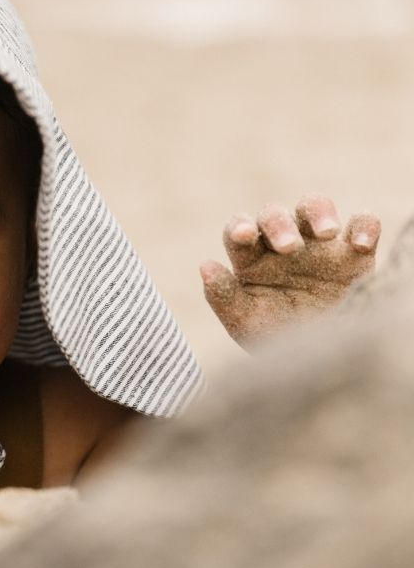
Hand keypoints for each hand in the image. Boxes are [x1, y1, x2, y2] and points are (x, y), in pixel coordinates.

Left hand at [201, 194, 379, 345]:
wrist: (324, 361)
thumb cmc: (279, 341)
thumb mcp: (247, 324)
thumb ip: (223, 296)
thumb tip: (205, 266)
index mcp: (251, 260)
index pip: (239, 231)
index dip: (240, 227)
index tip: (244, 235)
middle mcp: (282, 246)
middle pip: (274, 214)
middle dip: (279, 224)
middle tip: (290, 248)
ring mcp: (319, 246)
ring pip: (313, 206)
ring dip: (319, 211)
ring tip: (326, 233)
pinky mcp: (355, 252)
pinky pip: (362, 223)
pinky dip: (363, 226)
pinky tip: (360, 246)